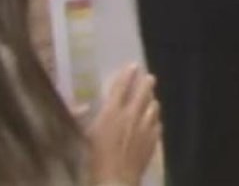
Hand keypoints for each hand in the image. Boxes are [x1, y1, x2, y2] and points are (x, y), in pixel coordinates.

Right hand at [88, 65, 160, 185]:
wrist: (115, 180)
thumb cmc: (93, 160)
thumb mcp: (82, 136)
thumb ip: (81, 119)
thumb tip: (84, 107)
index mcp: (112, 113)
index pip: (121, 87)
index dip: (127, 75)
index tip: (133, 65)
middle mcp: (131, 116)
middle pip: (143, 93)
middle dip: (146, 83)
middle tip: (149, 77)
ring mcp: (145, 128)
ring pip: (153, 107)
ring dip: (152, 101)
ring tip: (151, 98)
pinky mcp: (153, 140)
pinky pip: (157, 124)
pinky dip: (155, 119)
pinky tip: (153, 121)